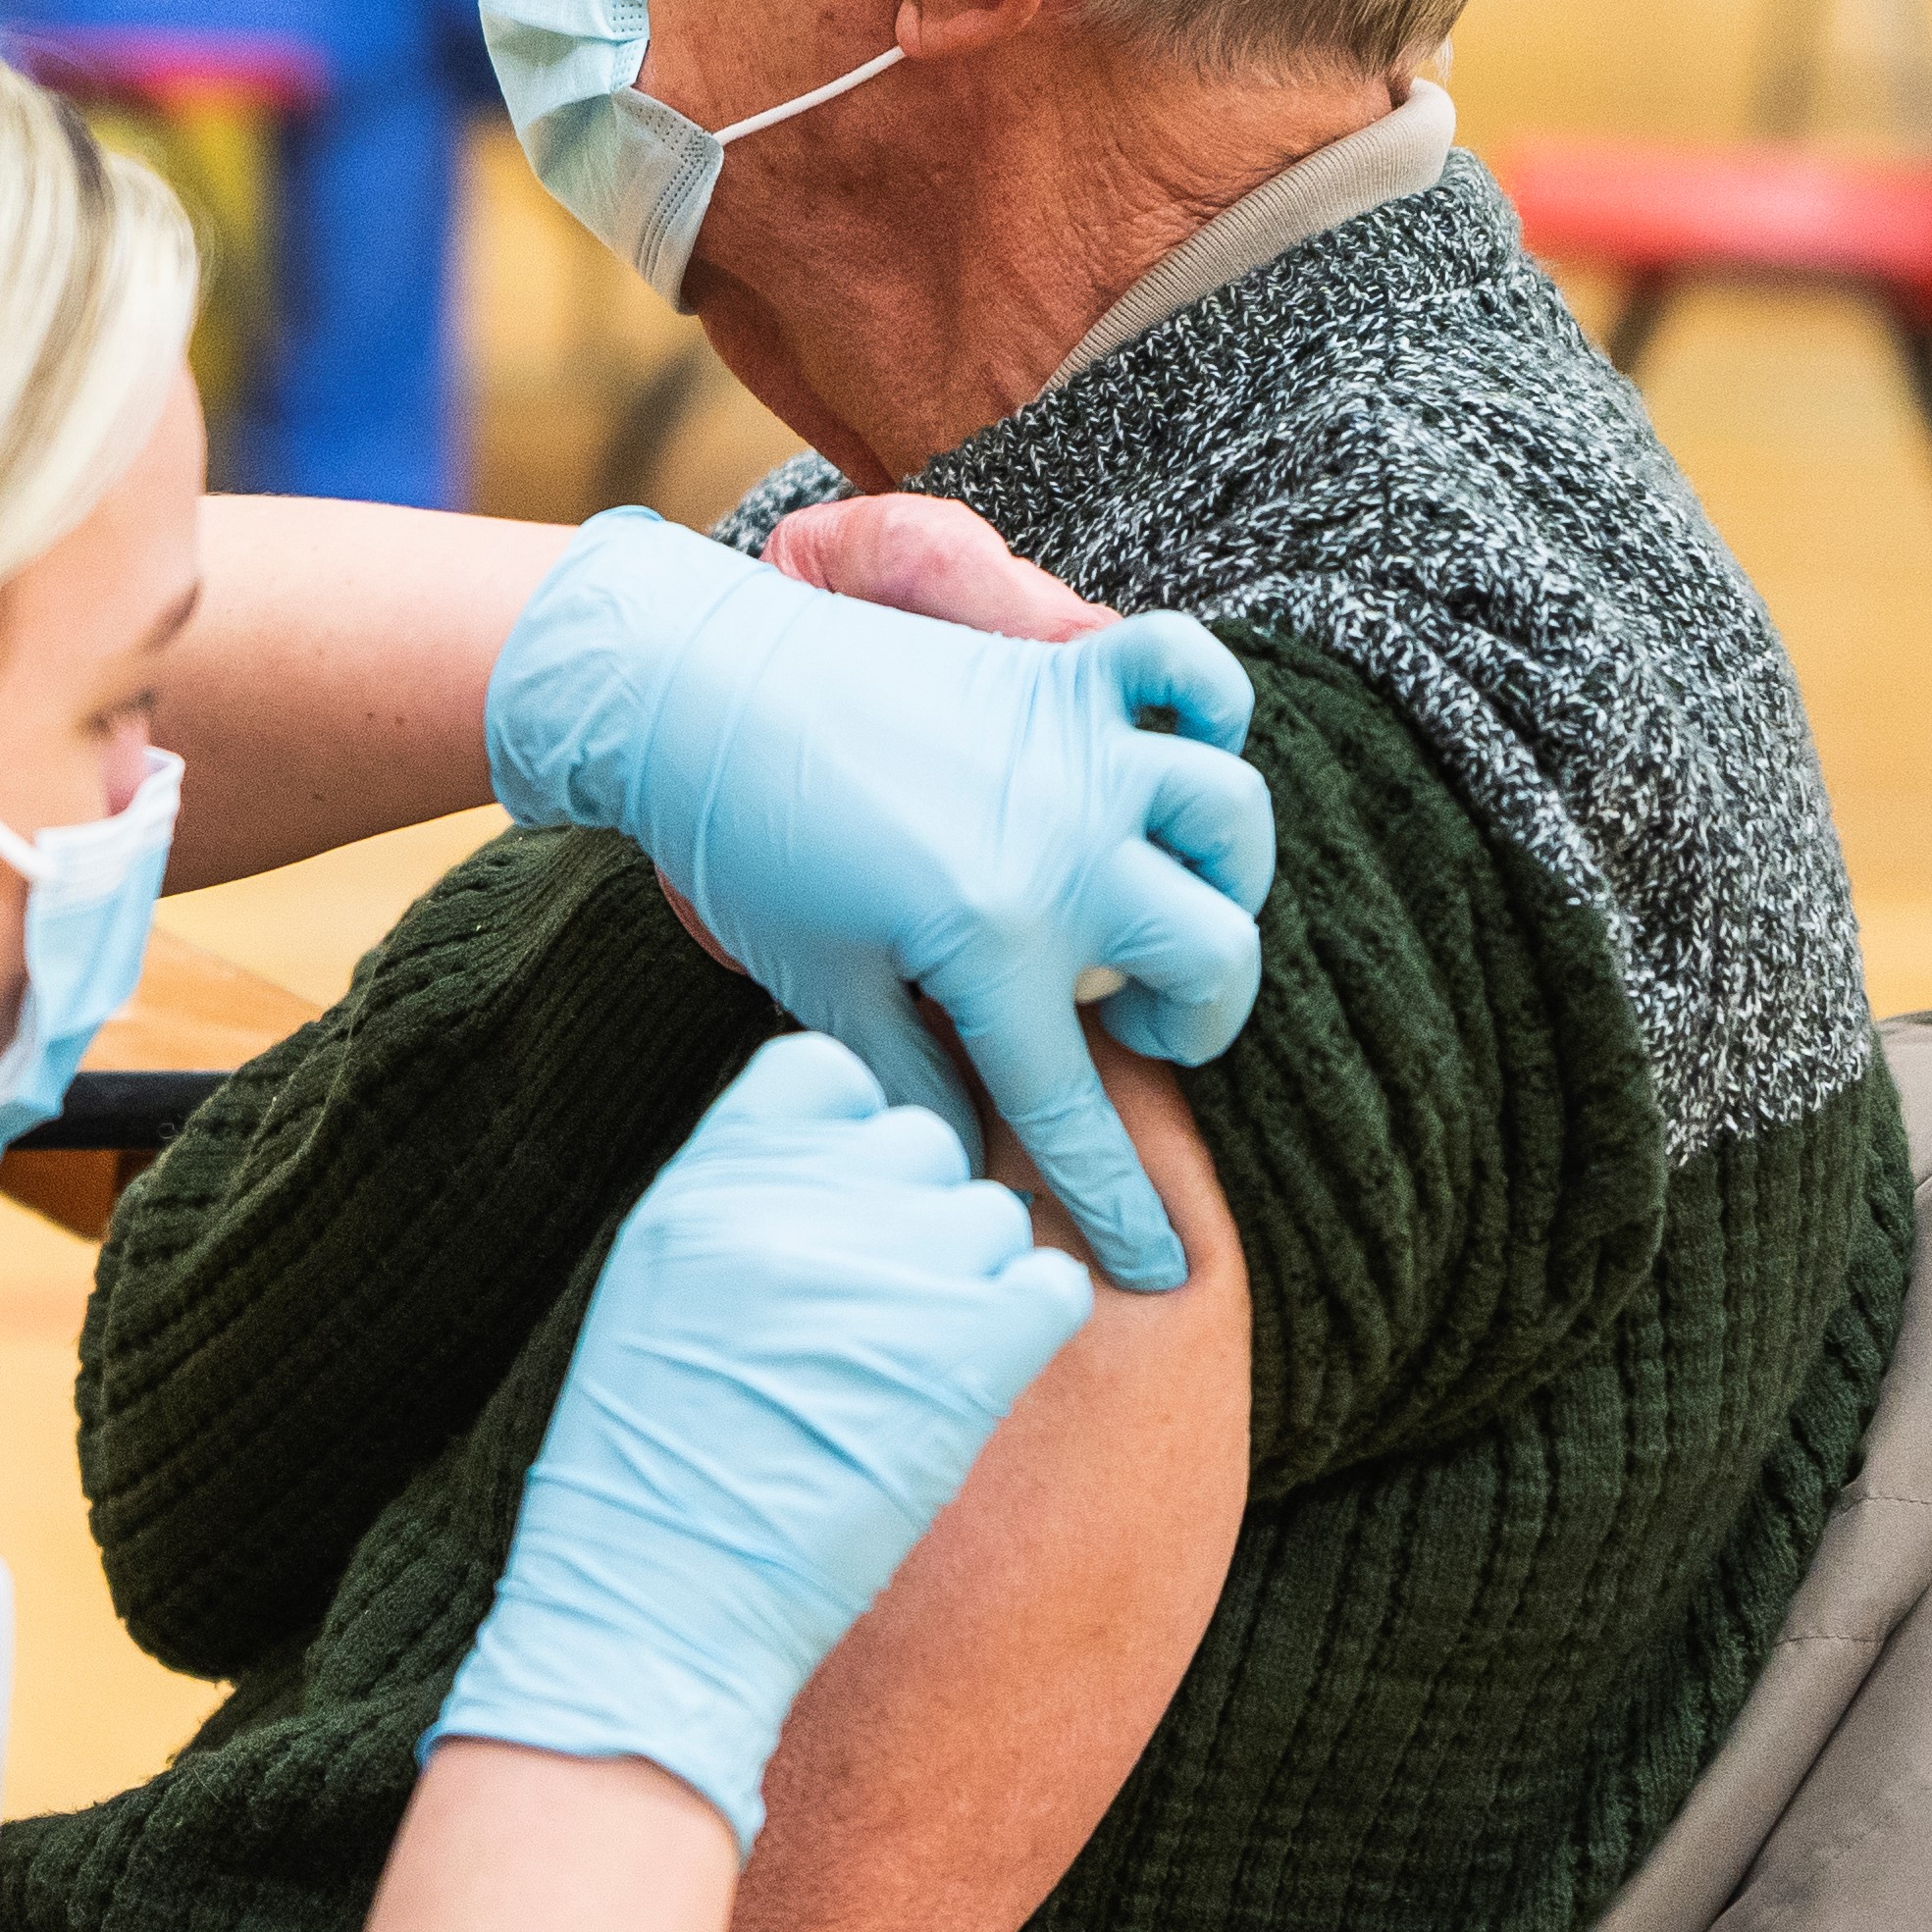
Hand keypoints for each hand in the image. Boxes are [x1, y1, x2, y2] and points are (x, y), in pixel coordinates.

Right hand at [424, 1035, 1092, 1847]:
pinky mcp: (968, 1352)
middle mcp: (799, 1202)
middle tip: (879, 1312)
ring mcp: (889, 1270)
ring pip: (994, 1214)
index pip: (827, 1076)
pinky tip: (977, 1383)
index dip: (851, 1139)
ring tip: (909, 1372)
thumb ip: (744, 1203)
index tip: (840, 1212)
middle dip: (917, 1214)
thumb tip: (844, 1162)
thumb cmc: (653, 1472)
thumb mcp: (658, 1291)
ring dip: (972, 1282)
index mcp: (708, 1178)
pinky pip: (1051, 1284)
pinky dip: (1030, 1327)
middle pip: (921, 1140)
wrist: (660, 1608)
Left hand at [483, 512, 1277, 1289]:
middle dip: (1197, 1020)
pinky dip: (1211, 696)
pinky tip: (1181, 745)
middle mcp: (1063, 852)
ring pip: (1233, 815)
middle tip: (1130, 1026)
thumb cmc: (748, 850)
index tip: (1162, 1266)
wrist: (698, 692)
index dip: (1122, 1205)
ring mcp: (1075, 754)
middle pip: (1214, 958)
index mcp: (993, 949)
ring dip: (1223, 874)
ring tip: (1161, 901)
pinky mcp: (1059, 674)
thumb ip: (911, 1081)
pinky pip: (1189, 665)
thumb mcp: (820, 990)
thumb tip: (971, 1165)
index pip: (1079, 1108)